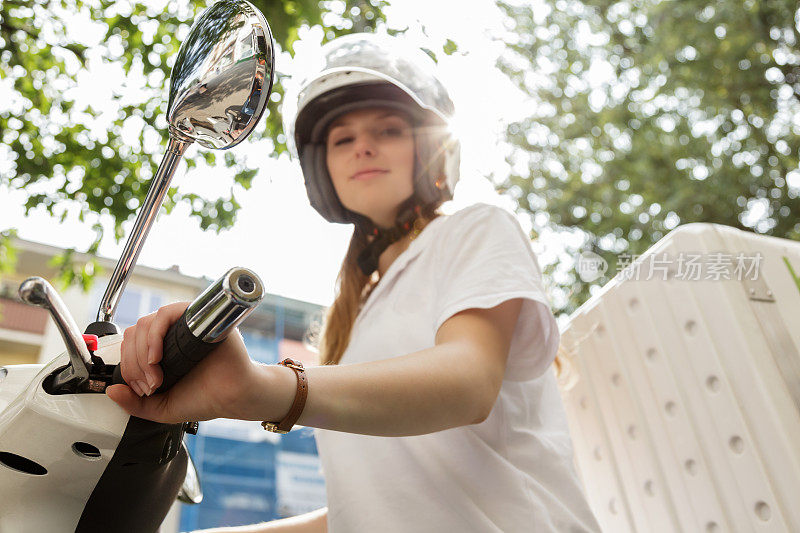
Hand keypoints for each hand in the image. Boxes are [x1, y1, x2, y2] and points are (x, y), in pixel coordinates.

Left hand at [105, 301, 265, 423]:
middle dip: (134, 363)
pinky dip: (155, 333)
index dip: (129, 367)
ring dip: (142, 352)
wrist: (234, 396)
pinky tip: (157, 357)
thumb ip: (134, 404)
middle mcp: (172, 335)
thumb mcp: (161, 407)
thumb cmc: (205, 399)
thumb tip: (112, 390)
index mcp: (162, 351)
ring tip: (156, 375)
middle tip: (151, 384)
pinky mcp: (197, 318)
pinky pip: (168, 313)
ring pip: (147, 323)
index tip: (142, 388)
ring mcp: (184, 325)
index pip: (132, 346)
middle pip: (136, 334)